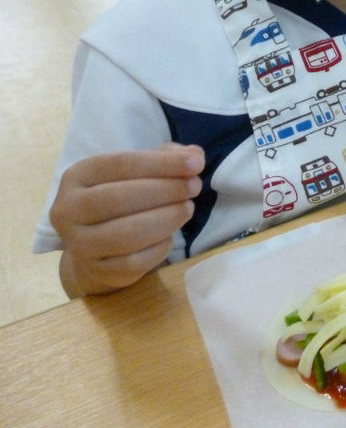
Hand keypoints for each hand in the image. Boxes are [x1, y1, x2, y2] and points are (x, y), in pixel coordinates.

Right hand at [50, 143, 204, 296]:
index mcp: (77, 176)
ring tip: (187, 208)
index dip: (161, 163)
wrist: (96, 248)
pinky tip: (170, 236)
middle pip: (120, 198)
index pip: (120, 164)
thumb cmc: (121, 199)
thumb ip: (166, 158)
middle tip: (195, 187)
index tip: (195, 163)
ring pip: (128, 233)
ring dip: (167, 218)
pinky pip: (135, 262)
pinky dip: (160, 247)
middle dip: (166, 190)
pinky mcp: (97, 272)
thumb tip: (194, 155)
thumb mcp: (139, 171)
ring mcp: (79, 245)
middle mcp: (68, 210)